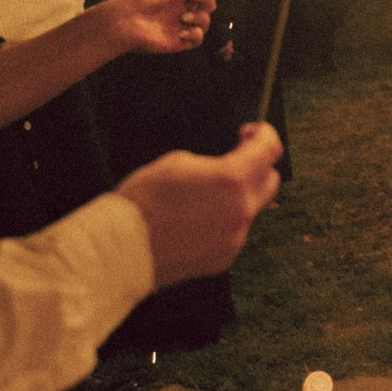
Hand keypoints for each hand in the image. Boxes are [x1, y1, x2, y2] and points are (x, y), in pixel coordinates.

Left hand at [110, 0, 216, 53]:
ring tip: (183, 16)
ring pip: (206, 22)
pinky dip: (195, 33)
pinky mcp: (180, 41)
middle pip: (210, 4)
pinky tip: (182, 31)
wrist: (126, 20)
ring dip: (199, 17)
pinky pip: (198, 39)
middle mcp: (184, 9)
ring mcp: (183, 25)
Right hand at [118, 123, 283, 287]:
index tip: (254, 132)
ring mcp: (235, 238)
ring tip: (201, 196)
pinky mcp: (224, 258)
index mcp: (232, 180)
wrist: (122, 248)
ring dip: (235, 198)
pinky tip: (194, 222)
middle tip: (235, 158)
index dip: (264, 135)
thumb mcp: (178, 161)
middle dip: (256, 167)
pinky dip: (221, 223)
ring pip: (249, 209)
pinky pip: (232, 233)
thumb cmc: (143, 201)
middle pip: (270, 181)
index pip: (269, 150)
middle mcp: (241, 210)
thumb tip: (224, 165)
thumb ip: (212, 162)